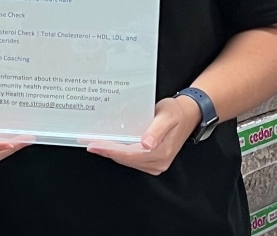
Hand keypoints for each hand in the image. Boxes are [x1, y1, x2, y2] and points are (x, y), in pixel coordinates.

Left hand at [86, 96, 200, 175]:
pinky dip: (119, 152)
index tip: (94, 145)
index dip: (110, 150)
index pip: (130, 154)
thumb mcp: (167, 116)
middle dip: (106, 151)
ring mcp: (155, 163)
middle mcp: (158, 162)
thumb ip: (156, 130)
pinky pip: (131, 159)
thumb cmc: (177, 112)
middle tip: (87, 142)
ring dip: (111, 152)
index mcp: (161, 152)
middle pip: (126, 159)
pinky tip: (109, 144)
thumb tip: (146, 144)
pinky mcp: (152, 160)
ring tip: (94, 143)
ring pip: (127, 160)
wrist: (189, 114)